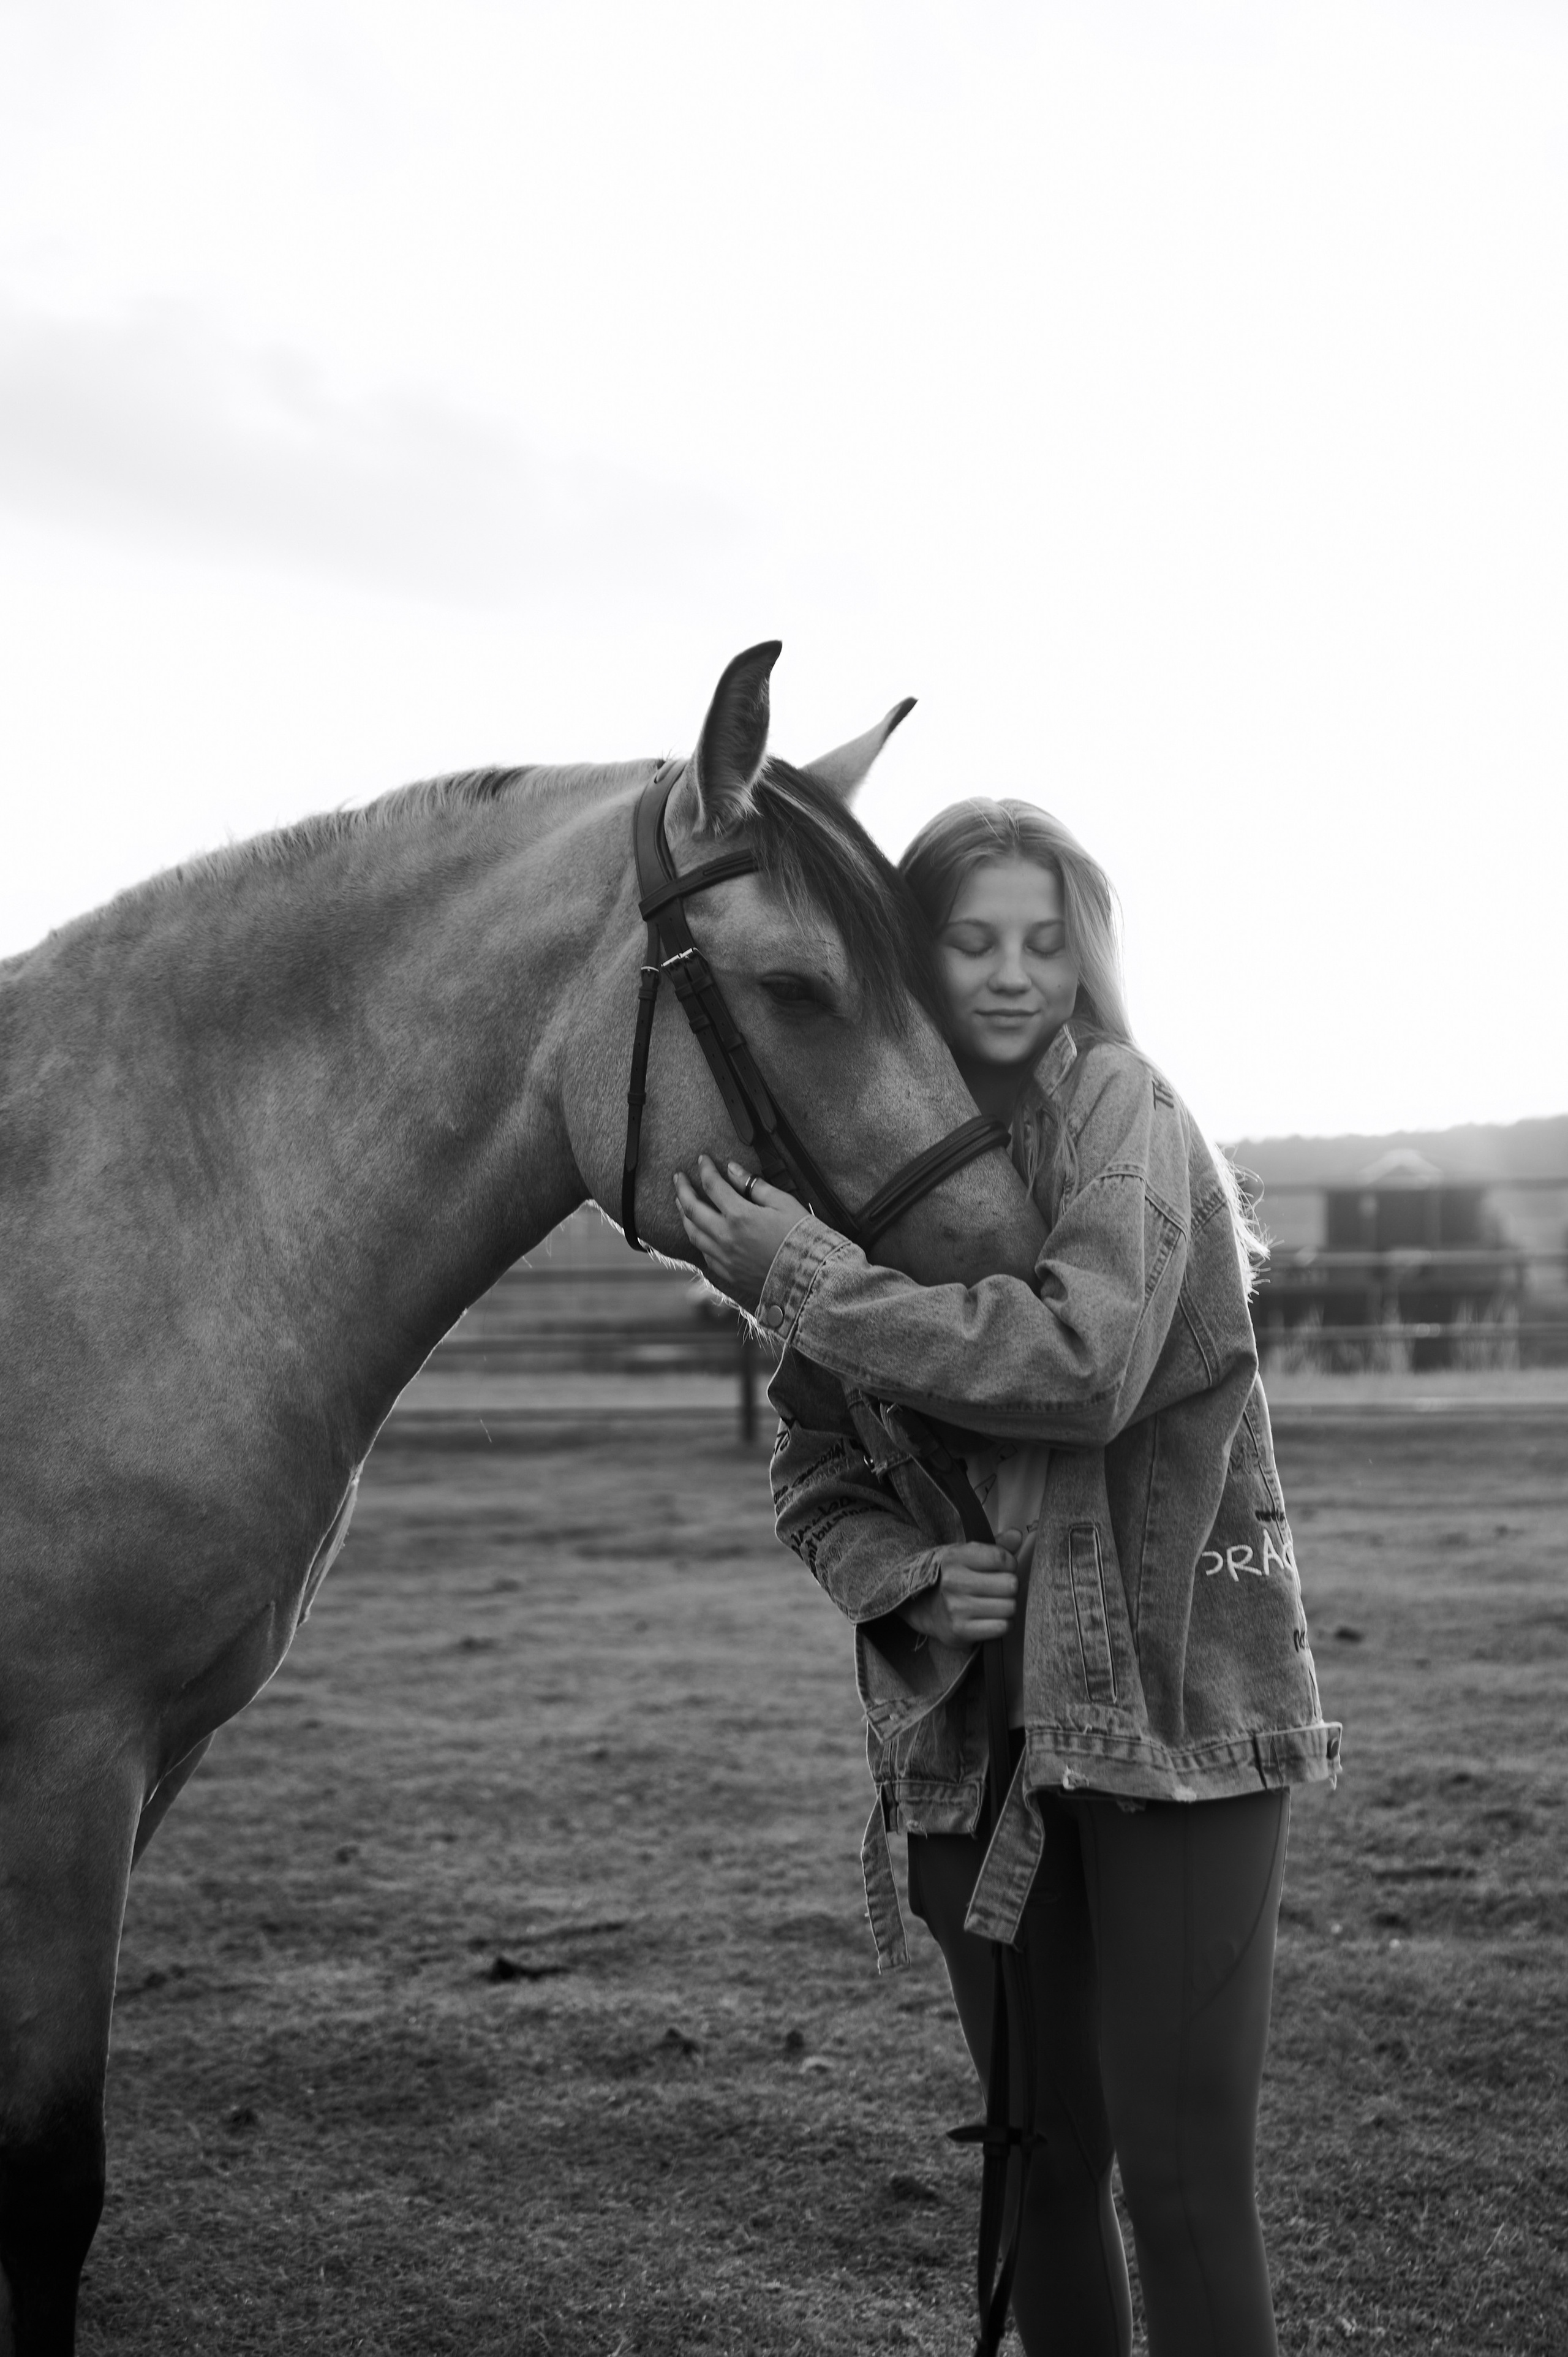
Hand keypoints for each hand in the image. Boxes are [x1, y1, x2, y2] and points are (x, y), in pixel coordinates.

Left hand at [673, 1155, 809, 1303]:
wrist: (810, 1276)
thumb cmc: (801, 1237)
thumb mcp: (783, 1203)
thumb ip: (754, 1185)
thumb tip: (733, 1169)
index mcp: (740, 1215)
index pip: (713, 1185)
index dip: (705, 1169)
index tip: (702, 1160)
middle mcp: (725, 1237)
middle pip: (692, 1209)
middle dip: (682, 1189)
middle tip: (678, 1177)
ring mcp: (724, 1257)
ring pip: (692, 1233)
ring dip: (683, 1214)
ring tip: (679, 1202)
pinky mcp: (727, 1273)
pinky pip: (704, 1253)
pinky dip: (697, 1238)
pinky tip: (698, 1231)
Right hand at [901, 1528, 1033, 1646]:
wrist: (928, 1609)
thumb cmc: (957, 1578)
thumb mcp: (971, 1556)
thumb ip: (998, 1545)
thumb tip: (1017, 1535)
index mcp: (956, 1557)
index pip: (1002, 1558)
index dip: (1010, 1564)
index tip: (1003, 1569)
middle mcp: (954, 1581)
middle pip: (1010, 1584)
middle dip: (1010, 1587)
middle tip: (999, 1589)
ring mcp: (956, 1607)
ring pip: (1009, 1607)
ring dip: (1008, 1607)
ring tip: (995, 1604)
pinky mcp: (961, 1630)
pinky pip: (1002, 1627)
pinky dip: (1003, 1624)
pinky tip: (993, 1619)